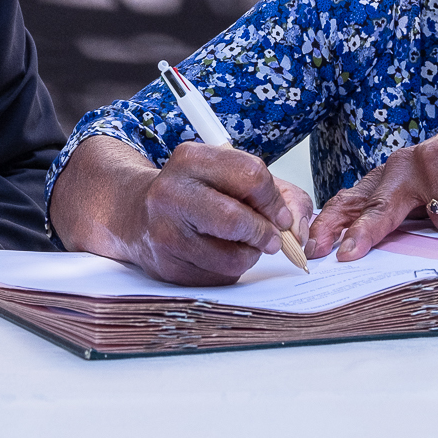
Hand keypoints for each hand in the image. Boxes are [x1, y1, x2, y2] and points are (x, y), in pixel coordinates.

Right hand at [116, 141, 307, 286]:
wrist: (139, 214)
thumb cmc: (195, 194)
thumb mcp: (231, 176)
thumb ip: (278, 194)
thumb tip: (299, 230)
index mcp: (191, 159)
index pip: (251, 175)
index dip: (274, 201)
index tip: (280, 215)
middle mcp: (171, 193)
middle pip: (236, 218)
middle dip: (264, 233)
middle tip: (272, 239)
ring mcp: (165, 232)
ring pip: (231, 256)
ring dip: (249, 255)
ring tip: (241, 244)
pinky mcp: (167, 266)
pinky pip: (218, 277)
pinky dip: (230, 270)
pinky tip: (217, 255)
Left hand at [306, 113, 437, 261]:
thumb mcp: (420, 194)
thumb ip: (394, 215)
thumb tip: (357, 250)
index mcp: (387, 176)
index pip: (352, 203)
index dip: (332, 226)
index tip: (317, 248)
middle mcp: (403, 164)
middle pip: (380, 206)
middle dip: (363, 232)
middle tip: (347, 254)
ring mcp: (432, 156)